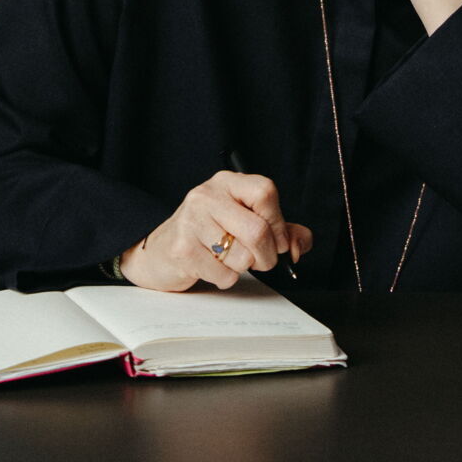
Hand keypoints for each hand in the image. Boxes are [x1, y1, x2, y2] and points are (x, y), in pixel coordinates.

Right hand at [119, 171, 313, 291]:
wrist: (160, 251)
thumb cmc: (209, 235)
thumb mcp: (245, 222)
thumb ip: (280, 230)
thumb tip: (300, 245)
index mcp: (227, 182)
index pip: (265, 191)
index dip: (279, 222)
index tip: (278, 241)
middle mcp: (207, 195)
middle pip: (258, 230)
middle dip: (267, 256)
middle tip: (260, 260)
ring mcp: (192, 220)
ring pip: (241, 256)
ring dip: (242, 268)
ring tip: (227, 259)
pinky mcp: (182, 248)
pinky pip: (222, 274)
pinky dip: (224, 278)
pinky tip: (211, 267)